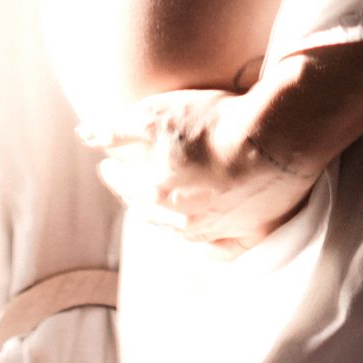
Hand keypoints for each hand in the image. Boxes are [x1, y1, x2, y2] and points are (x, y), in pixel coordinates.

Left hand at [82, 85, 323, 253]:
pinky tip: (199, 237)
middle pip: (147, 209)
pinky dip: (203, 243)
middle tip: (127, 182)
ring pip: (178, 231)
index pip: (123, 183)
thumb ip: (117, 127)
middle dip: (132, 193)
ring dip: (162, 219)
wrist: (278, 139)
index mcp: (157, 192)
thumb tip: (83, 134)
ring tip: (157, 206)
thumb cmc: (218, 122)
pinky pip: (219, 249)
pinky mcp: (250, 234)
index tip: (107, 163)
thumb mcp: (158, 114)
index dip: (113, 169)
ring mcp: (217, 231)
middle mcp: (182, 220)